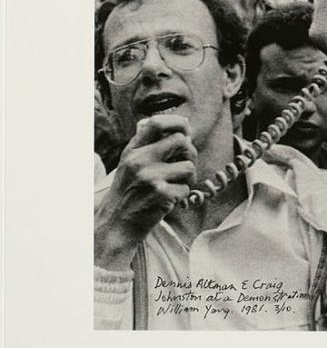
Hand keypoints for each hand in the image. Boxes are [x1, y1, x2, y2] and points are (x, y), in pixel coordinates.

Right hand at [93, 115, 196, 270]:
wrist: (116, 225)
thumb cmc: (129, 193)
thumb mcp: (131, 164)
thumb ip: (152, 147)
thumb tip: (186, 128)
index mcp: (132, 150)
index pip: (156, 123)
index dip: (177, 122)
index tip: (186, 130)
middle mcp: (139, 160)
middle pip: (181, 141)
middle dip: (190, 153)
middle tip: (184, 166)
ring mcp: (150, 177)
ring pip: (189, 166)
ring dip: (188, 178)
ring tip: (174, 185)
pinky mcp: (161, 194)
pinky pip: (187, 188)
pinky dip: (182, 196)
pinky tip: (168, 200)